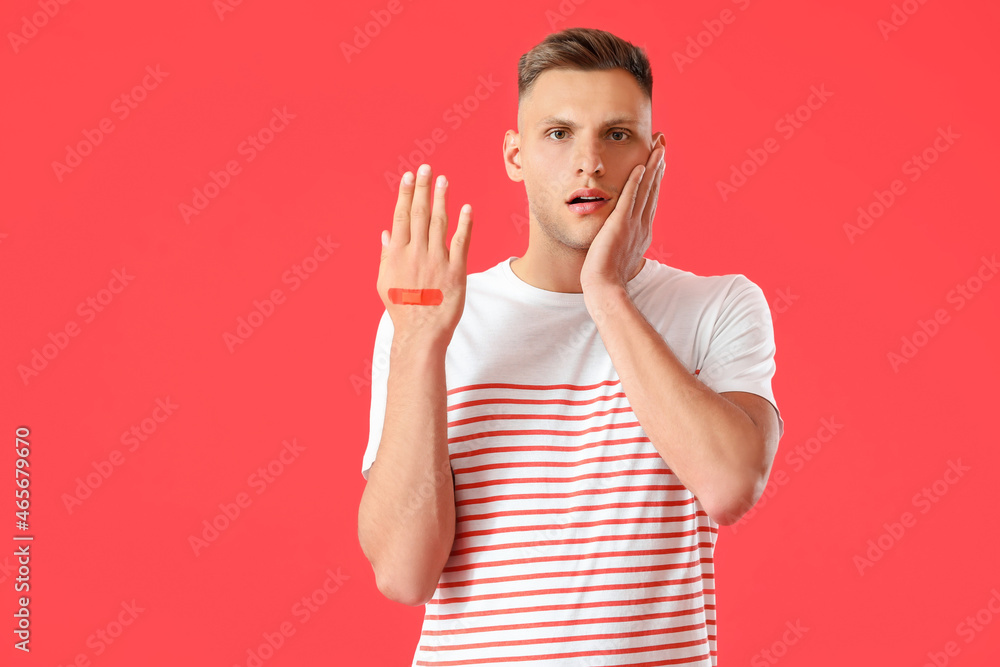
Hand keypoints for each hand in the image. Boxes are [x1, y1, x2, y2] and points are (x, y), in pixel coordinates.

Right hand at [376, 164, 472, 347]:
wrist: (420, 332)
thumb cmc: (401, 309)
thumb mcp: (384, 282)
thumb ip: (386, 256)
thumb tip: (385, 234)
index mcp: (397, 255)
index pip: (401, 217)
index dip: (406, 194)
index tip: (409, 177)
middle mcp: (416, 254)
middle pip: (420, 214)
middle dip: (423, 189)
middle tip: (427, 169)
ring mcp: (437, 261)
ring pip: (439, 223)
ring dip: (441, 199)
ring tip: (443, 180)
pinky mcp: (456, 272)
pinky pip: (461, 243)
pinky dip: (464, 224)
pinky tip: (466, 207)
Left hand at [580, 141, 665, 294]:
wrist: (605, 287)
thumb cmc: (608, 276)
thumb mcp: (620, 254)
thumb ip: (623, 241)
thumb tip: (621, 238)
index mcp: (642, 230)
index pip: (650, 198)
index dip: (656, 178)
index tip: (659, 160)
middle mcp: (642, 224)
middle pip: (652, 189)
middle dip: (658, 165)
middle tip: (662, 144)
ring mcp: (633, 224)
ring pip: (645, 190)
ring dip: (651, 167)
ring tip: (657, 147)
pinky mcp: (620, 225)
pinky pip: (629, 199)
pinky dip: (635, 183)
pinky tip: (639, 167)